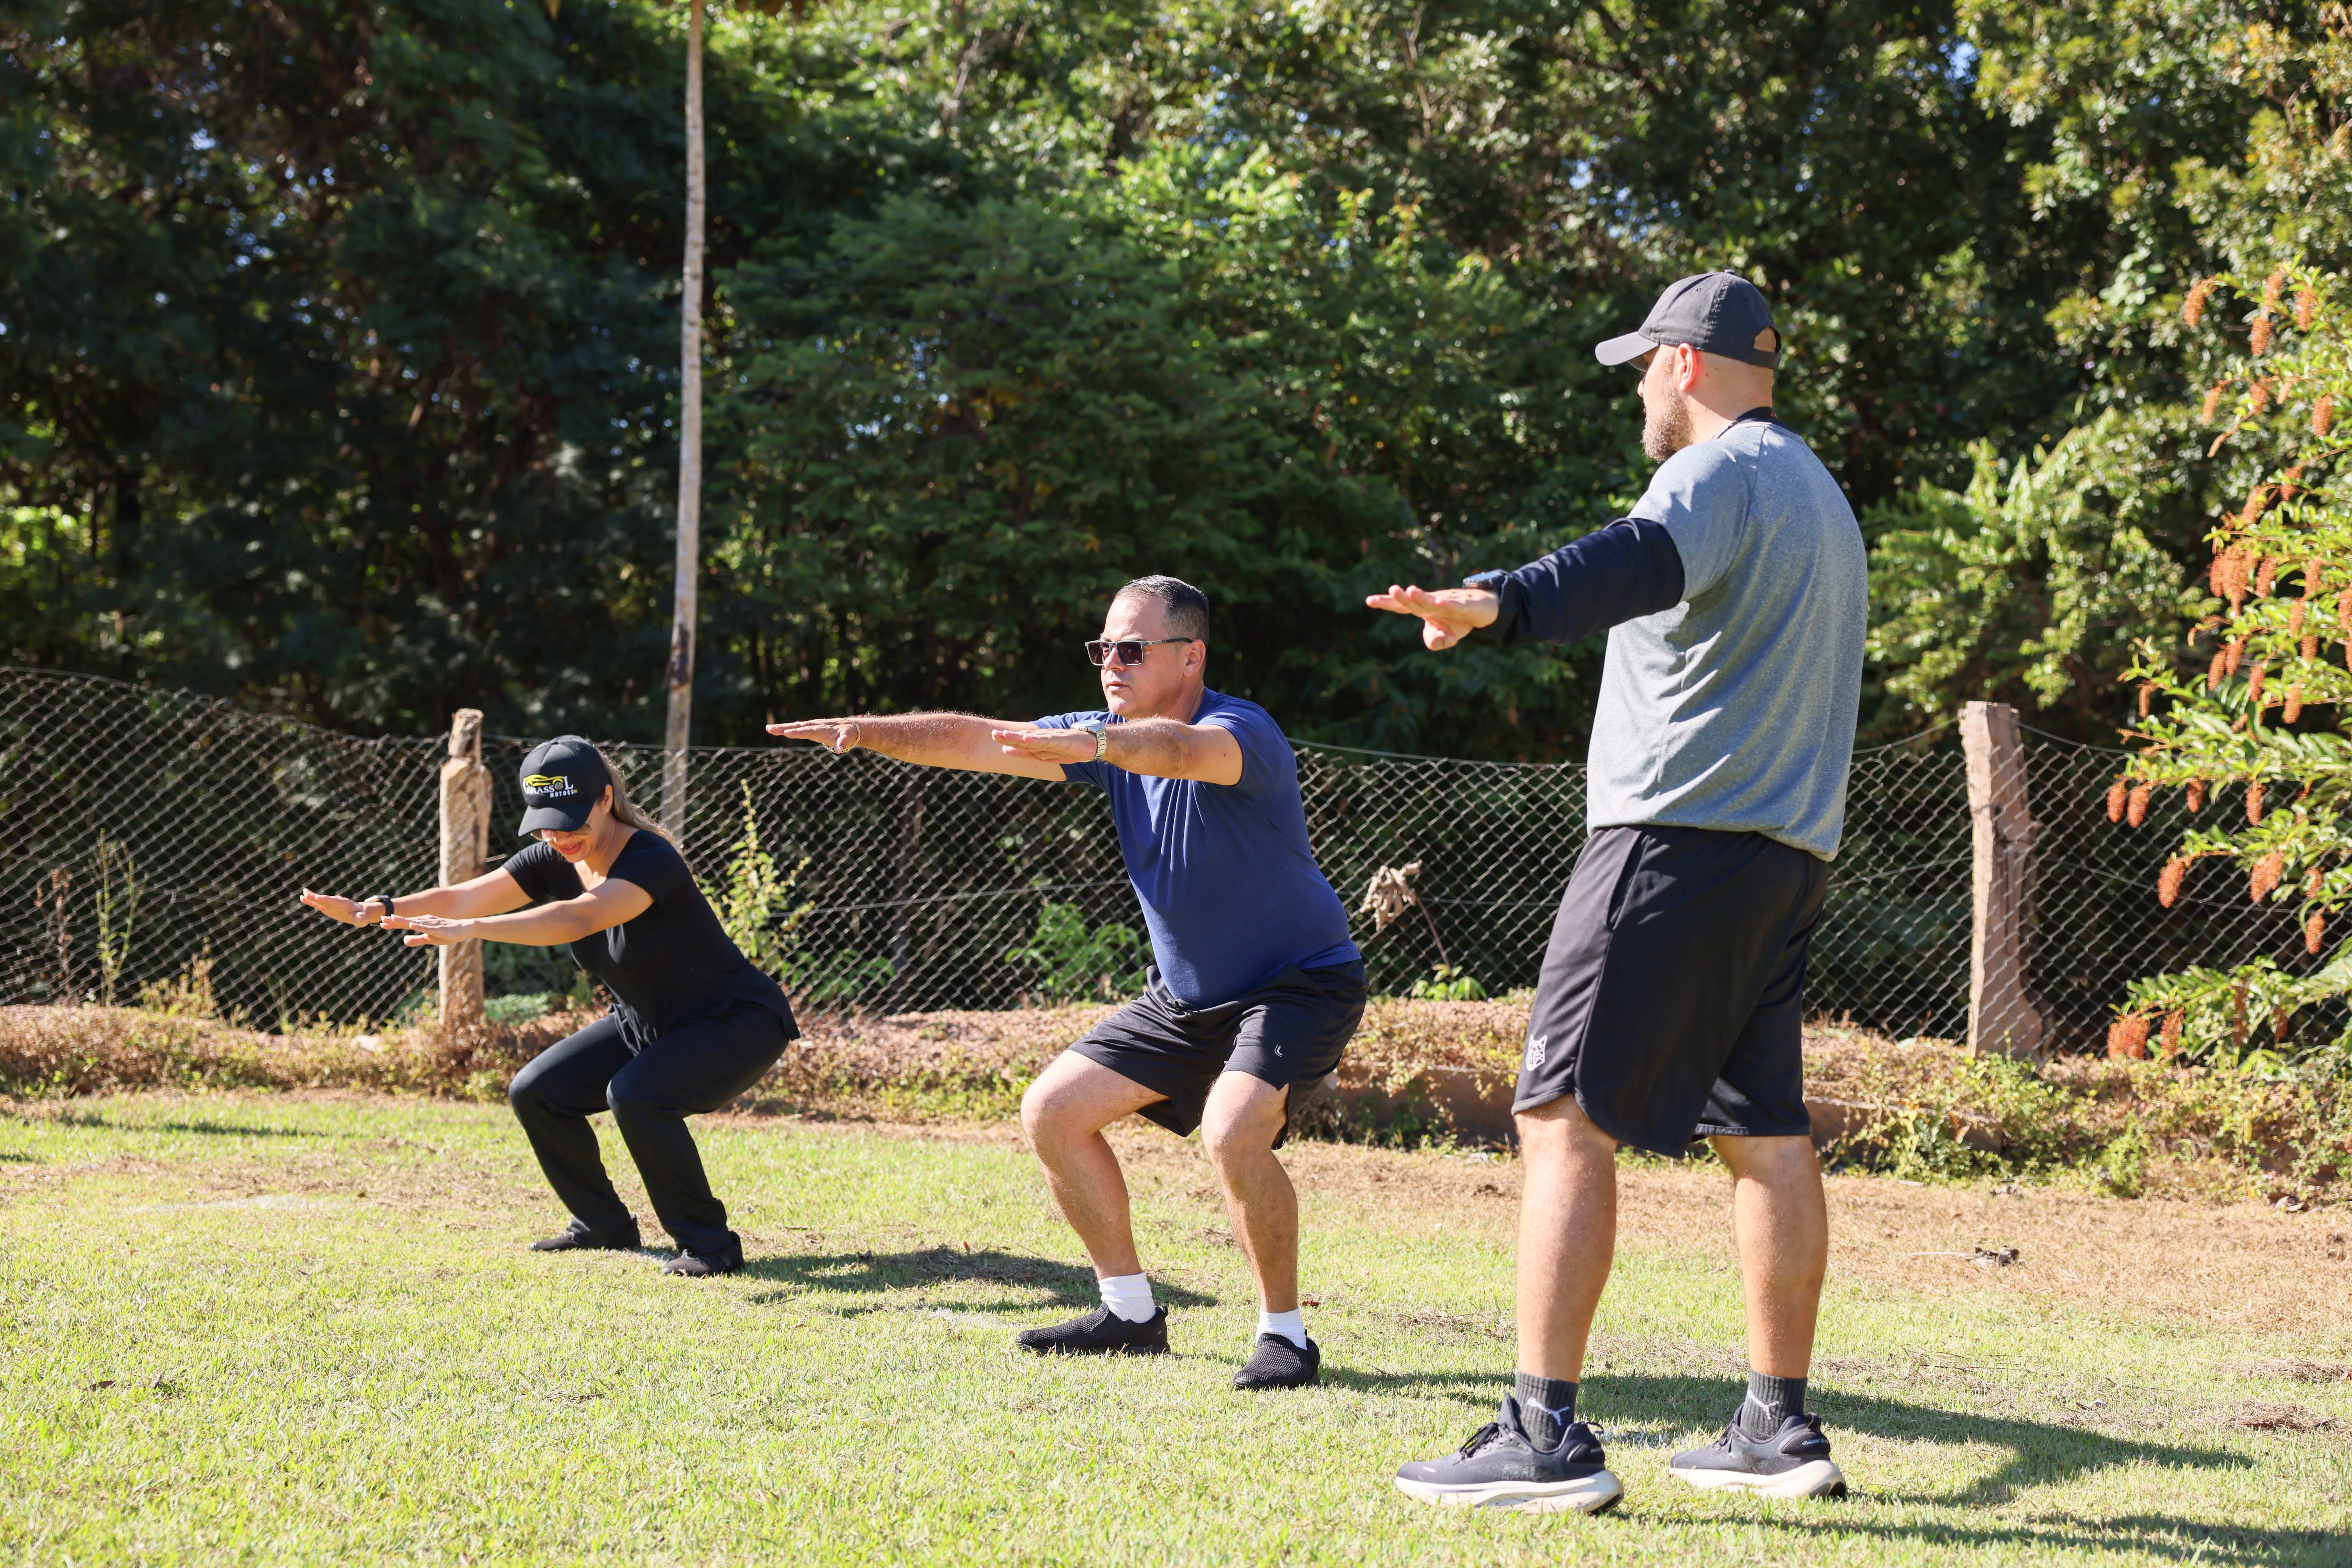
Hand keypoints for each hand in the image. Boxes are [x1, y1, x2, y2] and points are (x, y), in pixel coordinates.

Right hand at [301, 889, 381, 926]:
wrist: (360, 911)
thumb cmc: (361, 916)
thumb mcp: (362, 919)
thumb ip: (360, 919)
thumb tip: (360, 920)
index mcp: (344, 904)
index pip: (334, 902)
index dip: (326, 900)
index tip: (318, 897)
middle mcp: (336, 902)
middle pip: (325, 899)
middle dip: (317, 897)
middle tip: (307, 893)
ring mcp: (331, 903)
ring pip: (320, 900)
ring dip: (312, 897)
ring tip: (303, 893)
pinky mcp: (327, 906)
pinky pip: (318, 903)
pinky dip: (311, 900)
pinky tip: (303, 897)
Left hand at [382, 913, 473, 947]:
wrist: (465, 929)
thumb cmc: (447, 933)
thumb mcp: (429, 939)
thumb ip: (417, 939)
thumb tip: (404, 940)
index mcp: (422, 923)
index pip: (405, 923)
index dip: (393, 923)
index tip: (381, 923)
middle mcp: (425, 921)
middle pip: (407, 921)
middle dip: (394, 920)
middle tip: (381, 919)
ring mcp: (432, 924)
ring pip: (415, 922)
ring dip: (403, 921)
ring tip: (392, 919)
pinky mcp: (439, 929)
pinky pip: (427, 927)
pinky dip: (419, 926)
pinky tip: (411, 925)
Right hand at [767, 718, 861, 754]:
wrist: (851, 727)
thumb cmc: (848, 734)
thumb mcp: (848, 739)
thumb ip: (842, 743)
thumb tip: (838, 749)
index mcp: (822, 729)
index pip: (808, 731)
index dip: (798, 732)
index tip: (787, 733)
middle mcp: (815, 725)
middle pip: (797, 727)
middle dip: (784, 728)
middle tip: (770, 729)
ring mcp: (812, 725)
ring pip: (795, 726)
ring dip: (782, 727)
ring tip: (769, 728)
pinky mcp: (811, 727)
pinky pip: (798, 727)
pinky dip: (788, 727)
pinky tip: (778, 729)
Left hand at [989, 725, 1097, 763]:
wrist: (1091, 744)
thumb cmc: (1067, 749)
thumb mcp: (1045, 755)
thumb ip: (1026, 753)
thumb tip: (1006, 750)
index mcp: (1038, 743)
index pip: (1020, 742)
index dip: (1007, 739)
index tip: (993, 736)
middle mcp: (1043, 738)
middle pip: (1024, 738)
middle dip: (1009, 737)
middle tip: (994, 735)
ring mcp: (1052, 738)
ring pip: (1033, 738)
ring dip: (1020, 737)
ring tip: (1007, 736)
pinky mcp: (1061, 739)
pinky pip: (1047, 740)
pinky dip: (1037, 739)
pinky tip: (1027, 739)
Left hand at [1365, 584, 1498, 649]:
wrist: (1484, 609)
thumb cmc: (1459, 620)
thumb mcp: (1446, 637)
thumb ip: (1435, 641)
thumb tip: (1435, 642)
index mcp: (1425, 610)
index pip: (1403, 606)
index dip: (1387, 603)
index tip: (1369, 600)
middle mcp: (1435, 603)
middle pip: (1416, 601)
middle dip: (1403, 597)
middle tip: (1392, 589)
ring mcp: (1450, 602)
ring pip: (1434, 600)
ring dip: (1422, 597)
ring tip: (1409, 591)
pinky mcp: (1466, 605)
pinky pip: (1455, 605)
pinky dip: (1447, 604)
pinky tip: (1439, 603)